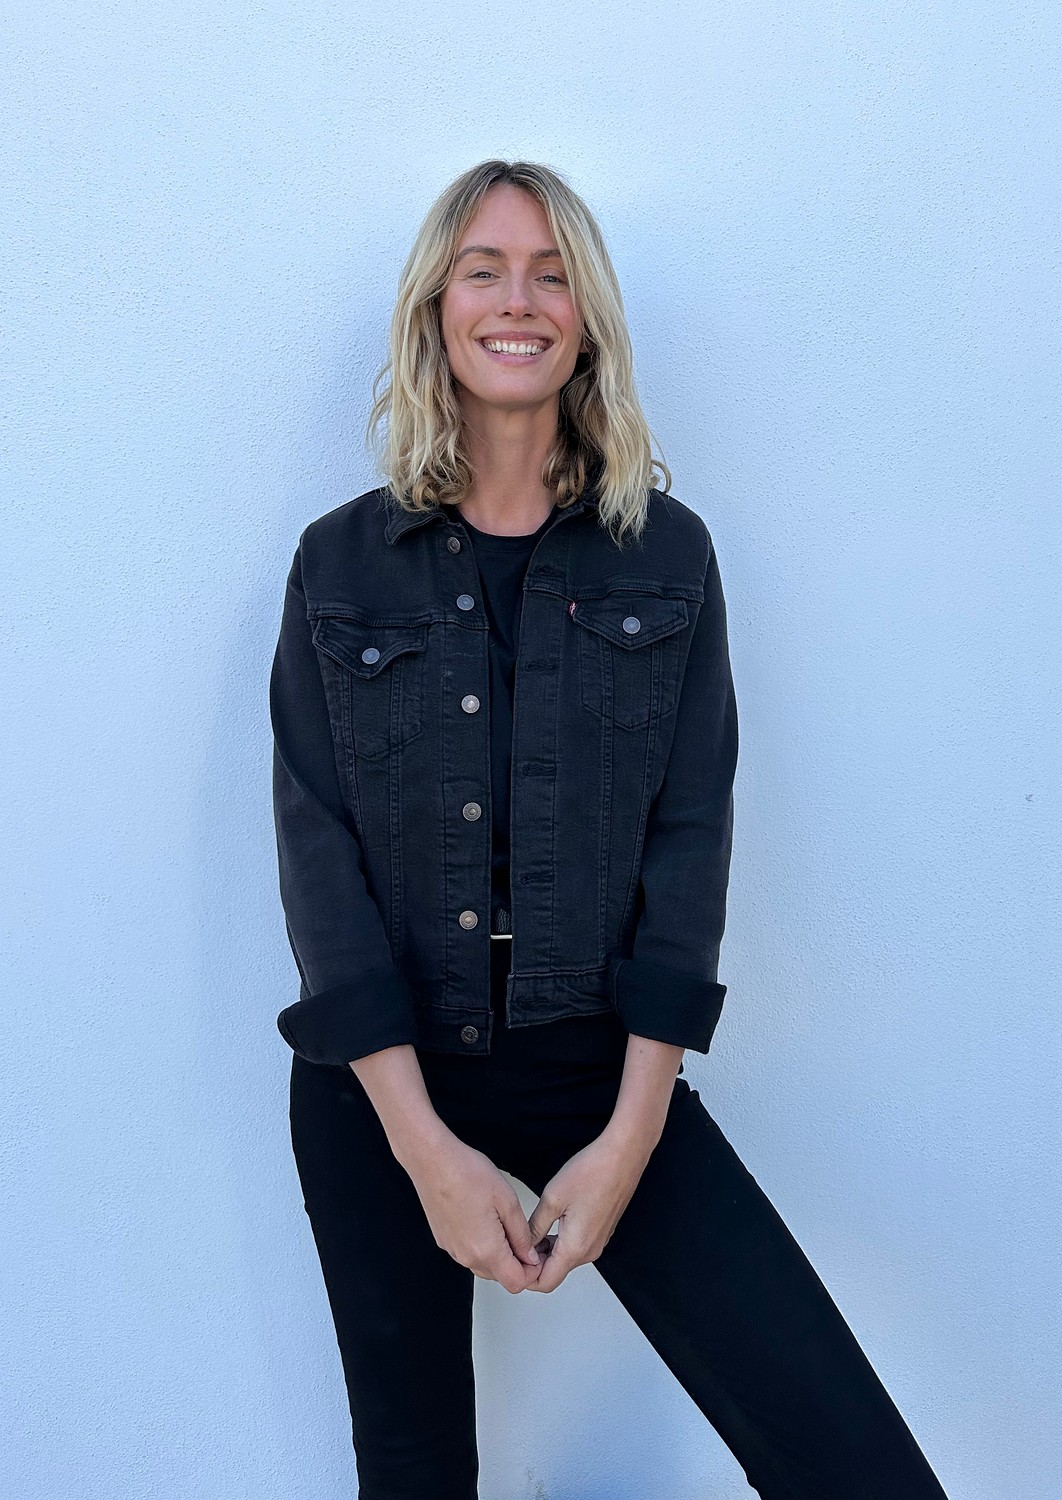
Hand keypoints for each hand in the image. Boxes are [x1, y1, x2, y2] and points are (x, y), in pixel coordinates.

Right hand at [403, 1133, 542, 1293]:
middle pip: (500, 1276)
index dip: (532, 1271)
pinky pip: (469, 1253)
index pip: (516, 1283)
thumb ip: (522, 1235)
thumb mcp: (508, 1201)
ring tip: (505, 1223)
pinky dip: (482, 1245)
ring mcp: (453, 1250)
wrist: (432, 1161)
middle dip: (517, 1263)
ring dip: (499, 1254)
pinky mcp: (444, 1241)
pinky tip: (485, 1218)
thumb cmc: (466, 1174)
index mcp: (486, 1250)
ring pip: (484, 1266)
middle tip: (526, 1236)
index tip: (538, 1253)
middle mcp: (467, 1257)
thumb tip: (530, 1256)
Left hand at [523, 1131, 651, 1292]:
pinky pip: (575, 1247)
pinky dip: (558, 1242)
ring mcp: (597, 1242)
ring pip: (564, 1259)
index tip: (511, 1260)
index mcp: (575, 1248)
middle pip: (554, 1273)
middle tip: (515, 1243)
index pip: (545, 1282)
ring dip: (545, 1251)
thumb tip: (523, 1245)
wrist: (622, 1157)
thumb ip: (534, 1227)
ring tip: (530, 1229)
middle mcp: (589, 1251)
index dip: (524, 1276)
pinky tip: (549, 1222)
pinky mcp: (600, 1232)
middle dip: (533, 1263)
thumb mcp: (552, 1199)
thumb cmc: (593, 1173)